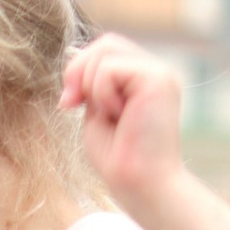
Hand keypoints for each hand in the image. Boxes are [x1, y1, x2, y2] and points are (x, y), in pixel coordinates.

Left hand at [63, 33, 184, 209]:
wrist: (140, 186)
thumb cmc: (119, 159)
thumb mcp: (96, 112)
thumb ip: (90, 85)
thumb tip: (72, 56)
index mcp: (143, 79)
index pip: (107, 50)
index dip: (80, 68)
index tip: (69, 103)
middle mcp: (156, 72)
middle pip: (106, 43)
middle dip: (78, 70)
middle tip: (71, 103)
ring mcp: (160, 73)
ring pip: (106, 50)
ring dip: (91, 85)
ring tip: (107, 115)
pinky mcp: (158, 79)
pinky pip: (110, 68)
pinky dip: (102, 93)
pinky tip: (118, 116)